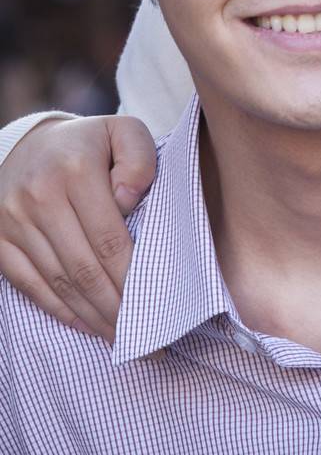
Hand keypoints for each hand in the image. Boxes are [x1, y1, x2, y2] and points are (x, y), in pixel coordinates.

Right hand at [0, 113, 156, 339]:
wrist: (30, 145)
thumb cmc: (90, 144)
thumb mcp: (123, 132)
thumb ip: (138, 159)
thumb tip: (128, 200)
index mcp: (76, 168)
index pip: (109, 238)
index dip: (132, 277)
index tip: (157, 304)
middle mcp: (40, 196)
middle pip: (83, 268)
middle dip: (115, 308)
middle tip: (144, 337)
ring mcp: (13, 220)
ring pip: (58, 282)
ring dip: (91, 316)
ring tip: (120, 337)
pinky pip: (29, 285)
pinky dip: (59, 310)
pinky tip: (86, 324)